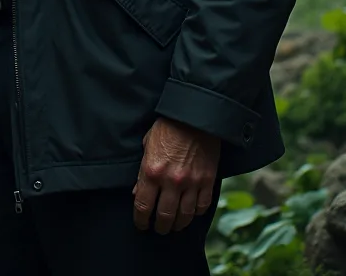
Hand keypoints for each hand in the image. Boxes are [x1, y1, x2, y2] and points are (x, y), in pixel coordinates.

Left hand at [132, 117, 219, 234]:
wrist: (194, 116)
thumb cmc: (167, 127)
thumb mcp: (147, 144)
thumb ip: (142, 170)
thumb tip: (137, 191)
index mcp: (152, 171)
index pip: (143, 206)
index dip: (141, 220)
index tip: (141, 224)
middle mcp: (171, 181)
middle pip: (164, 216)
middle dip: (160, 226)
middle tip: (158, 229)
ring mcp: (191, 183)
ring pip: (185, 216)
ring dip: (178, 224)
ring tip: (174, 226)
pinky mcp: (207, 181)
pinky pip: (202, 206)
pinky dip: (196, 213)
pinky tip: (191, 212)